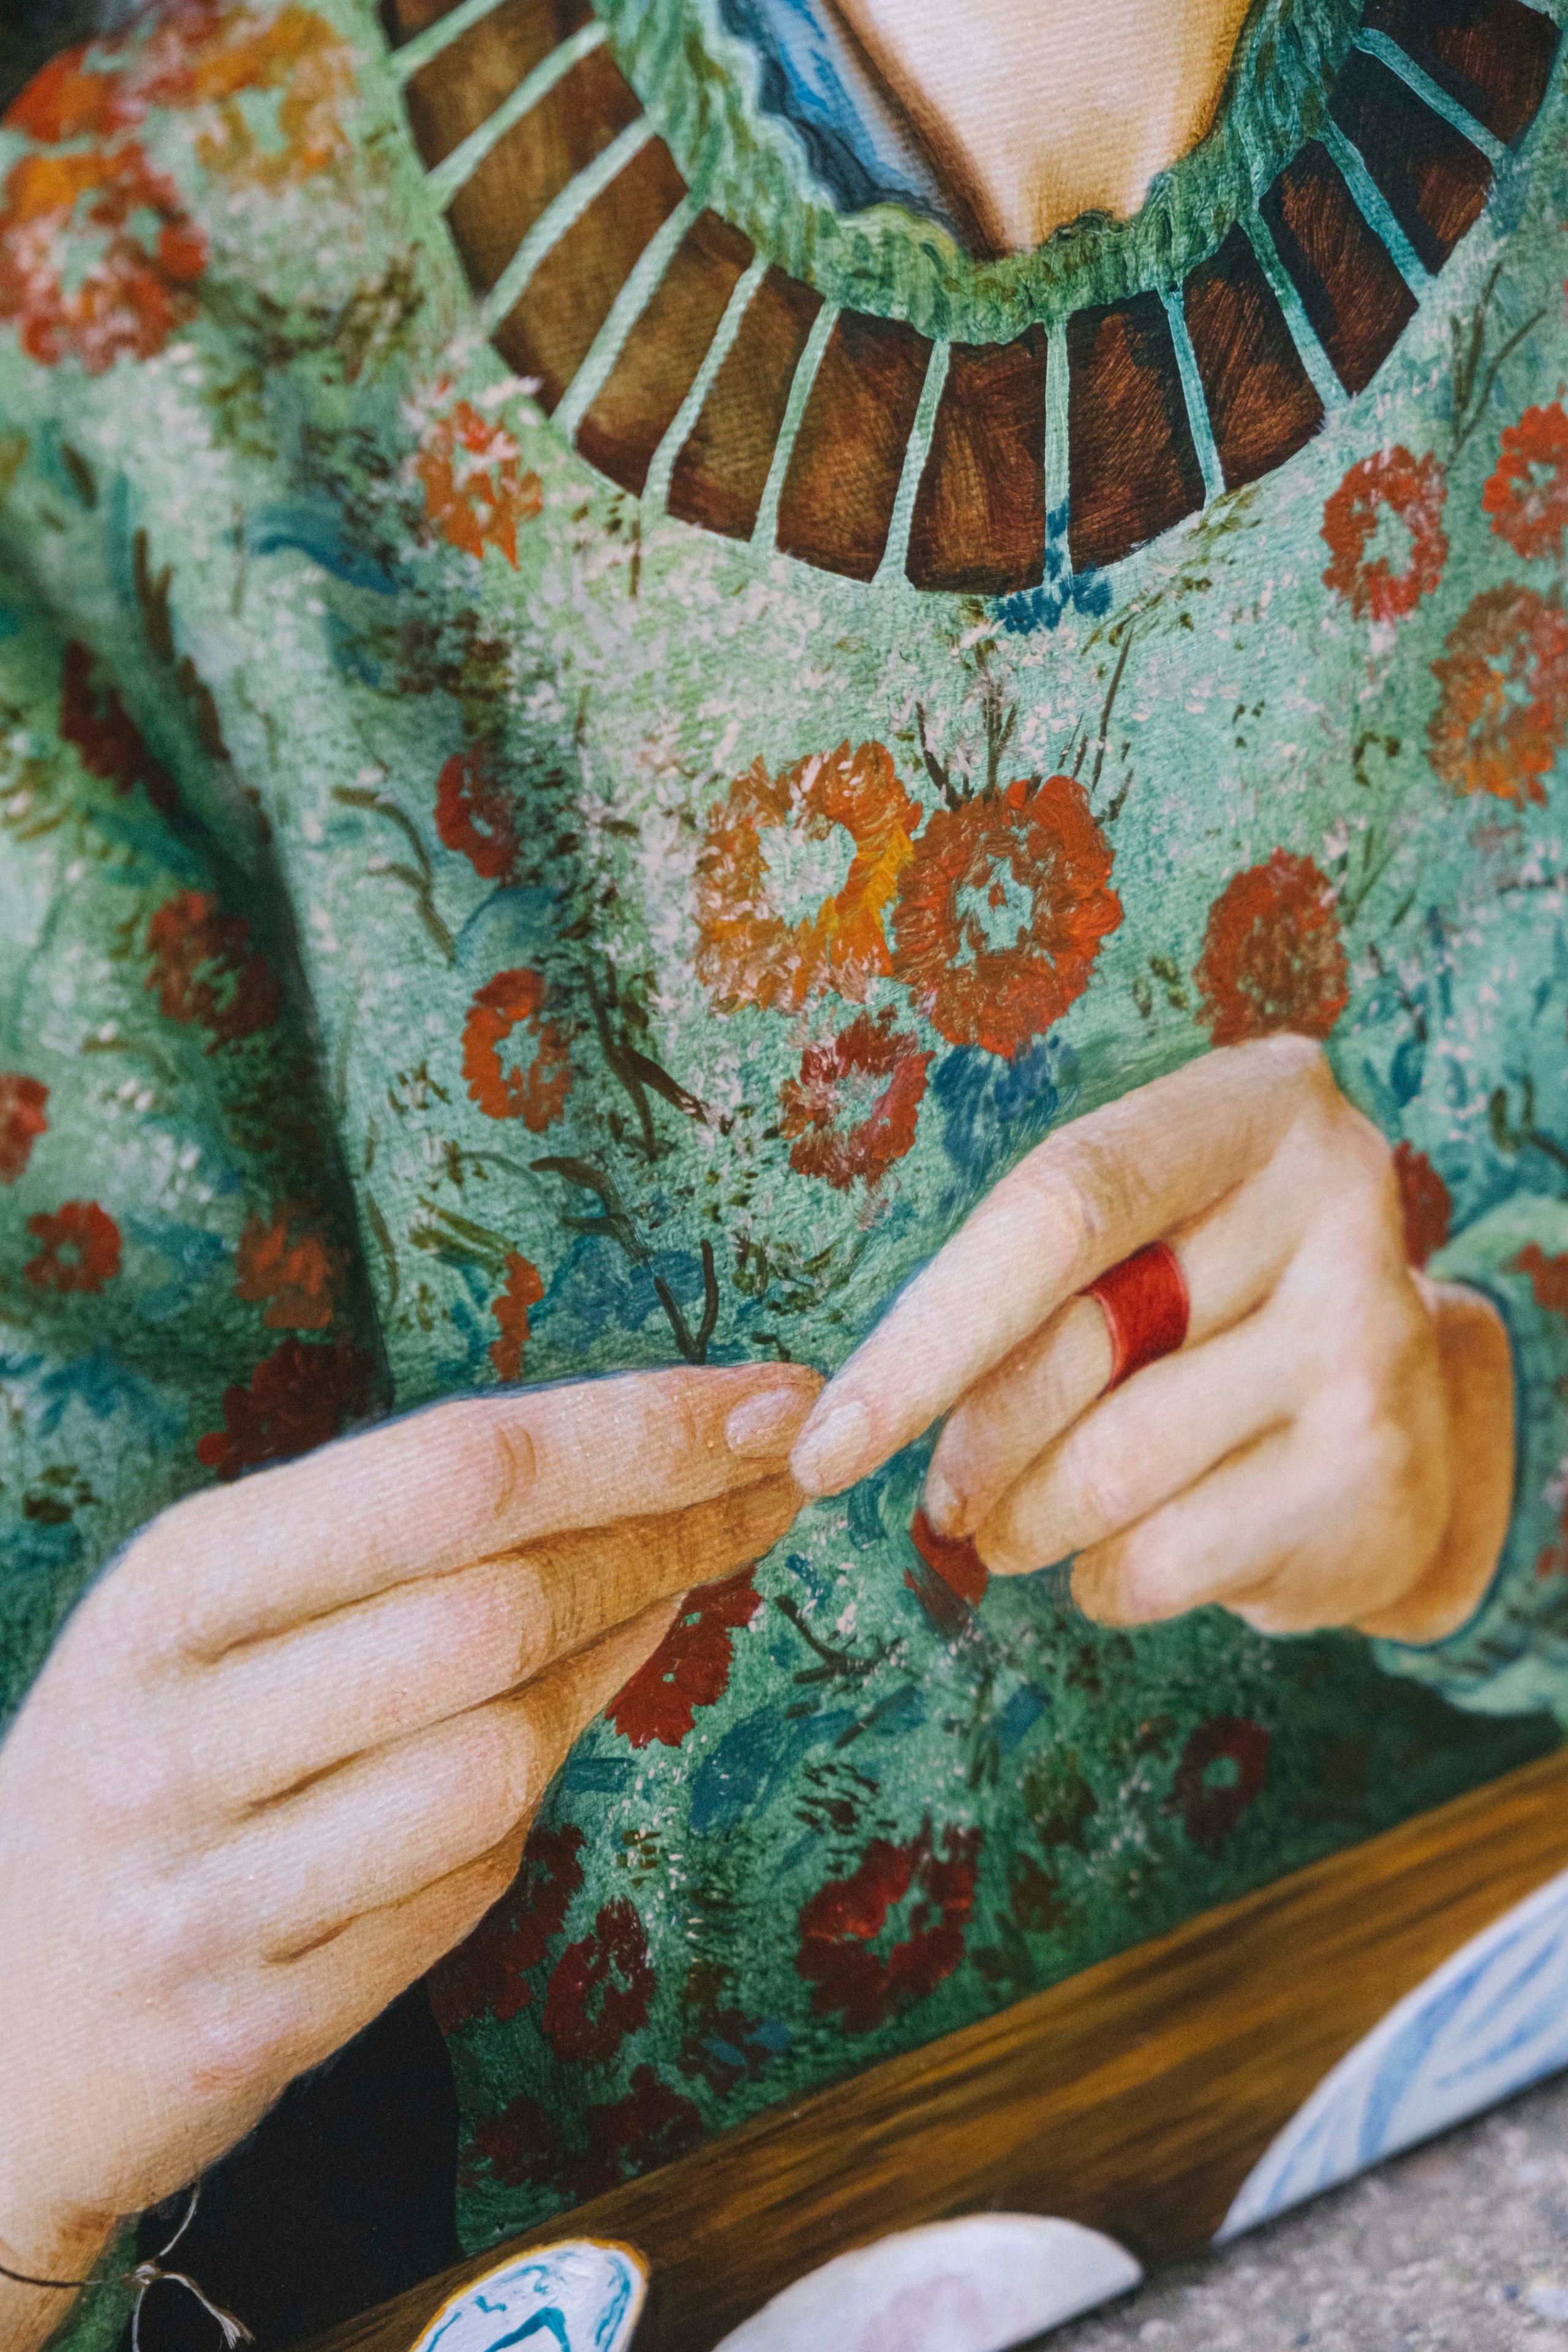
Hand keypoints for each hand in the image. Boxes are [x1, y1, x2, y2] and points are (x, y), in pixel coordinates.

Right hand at [0, 1360, 818, 2323]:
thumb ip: (415, 1546)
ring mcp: (207, 1891)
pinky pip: (462, 1895)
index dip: (635, 1432)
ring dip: (609, 1673)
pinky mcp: (254, 2019)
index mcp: (173, 1585)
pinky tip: (526, 1767)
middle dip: (668, 1539)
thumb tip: (673, 1478)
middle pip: (495, 1611)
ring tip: (653, 1610)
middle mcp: (174, 1731)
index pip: (447, 1472)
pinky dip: (523, 1820)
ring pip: (497, 1765)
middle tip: (774, 1489)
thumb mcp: (228, 1618)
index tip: (768, 1404)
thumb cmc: (164, 1758)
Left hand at [791, 1036, 1512, 1642]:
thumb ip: (1014, 1276)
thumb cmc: (1203, 1315)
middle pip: (1076, 1343)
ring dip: (1029, 1524)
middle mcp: (1333, 1196)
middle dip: (972, 1446)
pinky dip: (1105, 1579)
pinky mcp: (1374, 1470)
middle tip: (944, 1497)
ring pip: (1110, 1471)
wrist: (1405, 1422)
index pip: (1058, 1207)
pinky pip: (1164, 1556)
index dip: (925, 1334)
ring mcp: (1368, 1337)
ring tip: (1027, 1526)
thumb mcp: (1131, 1244)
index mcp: (1251, 1105)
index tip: (823, 1443)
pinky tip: (1126, 1552)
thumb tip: (823, 1418)